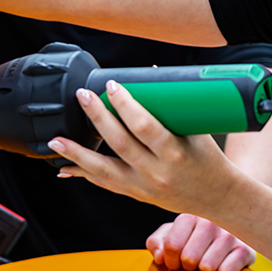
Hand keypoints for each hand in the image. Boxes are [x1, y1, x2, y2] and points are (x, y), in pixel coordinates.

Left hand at [48, 82, 238, 222]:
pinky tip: (66, 167)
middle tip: (82, 96)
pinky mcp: (135, 194)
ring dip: (76, 153)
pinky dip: (84, 173)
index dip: (126, 105)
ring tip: (55, 140)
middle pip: (119, 144)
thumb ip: (173, 106)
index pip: (145, 127)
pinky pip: (105, 183)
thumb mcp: (198, 131)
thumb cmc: (209, 158)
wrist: (216, 196)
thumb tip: (148, 74)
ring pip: (103, 170)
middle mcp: (156, 172)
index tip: (113, 86)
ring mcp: (143, 186)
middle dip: (97, 118)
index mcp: (175, 153)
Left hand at [147, 213, 255, 270]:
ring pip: (207, 266)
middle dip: (187, 266)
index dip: (170, 261)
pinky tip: (222, 265)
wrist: (225, 240)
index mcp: (190, 215)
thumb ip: (157, 243)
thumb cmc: (190, 240)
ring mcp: (231, 234)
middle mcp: (212, 221)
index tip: (174, 262)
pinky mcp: (247, 250)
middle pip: (189, 257)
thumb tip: (160, 257)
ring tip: (206, 263)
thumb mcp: (168, 237)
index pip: (172, 245)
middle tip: (192, 263)